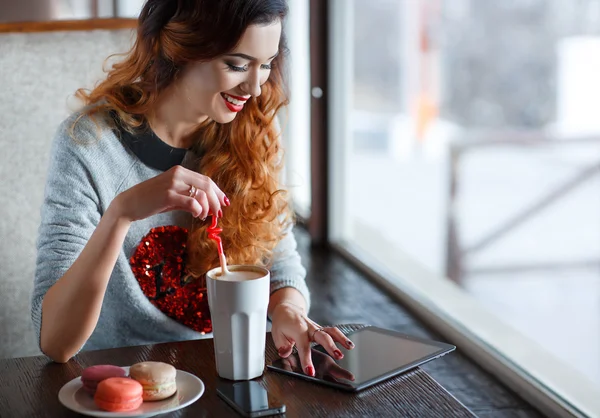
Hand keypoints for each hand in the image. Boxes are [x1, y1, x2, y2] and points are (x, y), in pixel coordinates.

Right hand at [111, 165, 229, 221]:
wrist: (129, 203)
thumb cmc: (152, 200)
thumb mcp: (173, 194)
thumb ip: (189, 195)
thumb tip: (209, 205)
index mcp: (180, 171)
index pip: (206, 180)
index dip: (218, 192)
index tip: (224, 202)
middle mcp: (178, 174)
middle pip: (207, 186)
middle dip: (217, 201)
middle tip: (219, 213)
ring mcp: (173, 183)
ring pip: (202, 194)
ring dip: (208, 208)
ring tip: (204, 216)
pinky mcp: (169, 195)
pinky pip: (192, 203)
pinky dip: (199, 210)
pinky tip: (197, 215)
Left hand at [270, 302, 354, 376]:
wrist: (287, 309)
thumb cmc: (282, 324)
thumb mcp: (276, 334)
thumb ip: (282, 346)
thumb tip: (285, 353)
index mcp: (297, 330)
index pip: (303, 347)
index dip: (307, 360)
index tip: (310, 372)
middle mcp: (309, 327)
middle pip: (322, 336)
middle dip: (330, 346)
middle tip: (338, 356)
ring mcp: (316, 327)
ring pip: (330, 331)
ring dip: (341, 339)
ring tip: (350, 347)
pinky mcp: (320, 328)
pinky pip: (332, 331)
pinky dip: (341, 337)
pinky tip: (349, 344)